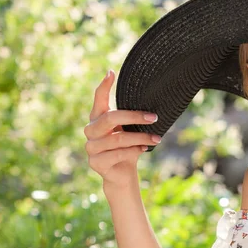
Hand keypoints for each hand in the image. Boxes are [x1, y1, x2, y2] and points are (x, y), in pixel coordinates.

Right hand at [83, 69, 160, 192]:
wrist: (122, 175)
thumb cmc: (127, 149)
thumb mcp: (129, 132)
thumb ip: (131, 121)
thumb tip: (151, 109)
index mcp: (98, 119)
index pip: (98, 99)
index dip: (103, 86)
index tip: (112, 72)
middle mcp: (91, 131)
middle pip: (110, 118)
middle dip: (134, 117)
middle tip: (154, 117)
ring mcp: (91, 147)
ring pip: (118, 139)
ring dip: (140, 138)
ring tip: (156, 139)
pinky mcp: (95, 162)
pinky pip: (117, 154)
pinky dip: (134, 151)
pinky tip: (144, 149)